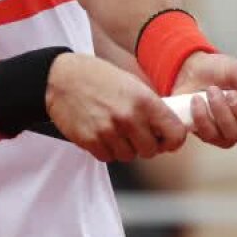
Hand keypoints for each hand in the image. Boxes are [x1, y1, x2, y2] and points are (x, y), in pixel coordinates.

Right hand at [46, 53, 187, 162]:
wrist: (61, 78)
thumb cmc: (98, 78)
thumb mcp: (131, 84)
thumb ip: (150, 107)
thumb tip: (167, 128)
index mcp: (144, 100)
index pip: (174, 134)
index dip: (173, 140)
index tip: (166, 139)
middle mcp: (128, 117)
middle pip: (150, 151)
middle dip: (145, 145)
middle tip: (136, 134)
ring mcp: (108, 131)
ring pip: (128, 156)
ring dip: (125, 148)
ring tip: (116, 130)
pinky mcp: (91, 141)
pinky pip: (108, 157)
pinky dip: (107, 150)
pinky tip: (102, 133)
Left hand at [172, 52, 236, 147]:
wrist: (192, 71)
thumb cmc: (221, 71)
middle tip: (232, 94)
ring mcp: (234, 132)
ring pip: (234, 135)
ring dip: (220, 109)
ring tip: (212, 91)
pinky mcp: (213, 136)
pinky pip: (212, 136)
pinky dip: (203, 116)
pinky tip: (198, 101)